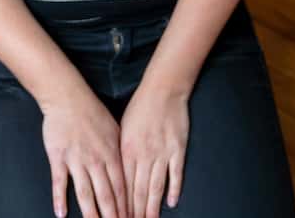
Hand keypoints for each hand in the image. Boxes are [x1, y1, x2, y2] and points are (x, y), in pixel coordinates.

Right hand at [40, 86, 127, 217]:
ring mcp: (76, 160)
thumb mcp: (115, 130)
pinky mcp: (58, 158)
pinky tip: (61, 214)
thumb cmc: (93, 111)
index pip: (122, 187)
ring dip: (91, 214)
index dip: (126, 207)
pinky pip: (60, 182)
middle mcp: (96, 161)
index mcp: (112, 154)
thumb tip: (129, 169)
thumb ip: (121, 151)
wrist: (68, 97)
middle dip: (112, 216)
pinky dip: (60, 199)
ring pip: (85, 193)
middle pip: (106, 195)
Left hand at [120, 83, 189, 217]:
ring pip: (155, 186)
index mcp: (127, 150)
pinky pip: (176, 173)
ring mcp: (162, 153)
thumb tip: (116, 172)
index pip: (122, 185)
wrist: (163, 89)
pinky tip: (171, 202)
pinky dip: (174, 189)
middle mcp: (143, 155)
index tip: (118, 217)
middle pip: (137, 190)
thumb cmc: (140, 107)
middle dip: (134, 212)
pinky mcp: (178, 149)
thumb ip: (120, 151)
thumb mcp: (122, 128)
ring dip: (151, 207)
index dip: (120, 204)